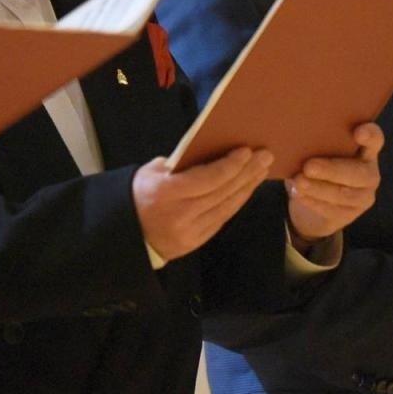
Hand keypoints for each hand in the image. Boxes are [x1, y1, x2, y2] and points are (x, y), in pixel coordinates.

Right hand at [132, 147, 272, 261]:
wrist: (127, 234)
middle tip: (265, 156)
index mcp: (166, 193)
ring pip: (227, 207)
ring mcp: (190, 232)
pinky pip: (222, 219)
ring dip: (247, 187)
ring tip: (261, 171)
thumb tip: (213, 154)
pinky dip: (236, 202)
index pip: (208, 178)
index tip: (247, 151)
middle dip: (246, 173)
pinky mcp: (196, 242)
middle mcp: (180, 214)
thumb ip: (181, 164)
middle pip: (222, 192)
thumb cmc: (140, 194)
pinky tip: (247, 189)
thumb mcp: (152, 172)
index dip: (231, 165)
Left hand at [286, 123, 383, 245]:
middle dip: (332, 170)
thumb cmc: (314, 169)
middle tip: (308, 166)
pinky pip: (333, 209)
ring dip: (319, 188)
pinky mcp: (351, 213)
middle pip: (358, 172)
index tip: (358, 133)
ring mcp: (363, 195)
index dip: (371, 135)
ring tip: (299, 181)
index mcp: (364, 150)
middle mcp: (369, 172)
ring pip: (345, 194)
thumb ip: (313, 146)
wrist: (312, 208)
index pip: (375, 140)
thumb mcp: (314, 154)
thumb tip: (294, 139)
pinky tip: (299, 194)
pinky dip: (313, 201)